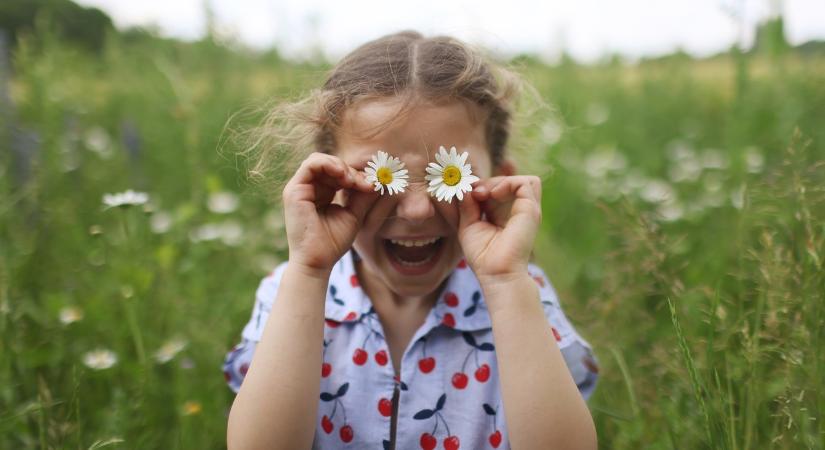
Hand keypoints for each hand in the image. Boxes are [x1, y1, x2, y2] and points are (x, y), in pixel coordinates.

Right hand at [282, 152, 375, 275]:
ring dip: (341, 166)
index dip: (356, 175)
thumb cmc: (333, 242)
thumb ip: (362, 195)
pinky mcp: (294, 190)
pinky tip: (343, 175)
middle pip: (330, 165)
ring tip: (353, 181)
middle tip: (366, 183)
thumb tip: (377, 178)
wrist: (317, 261)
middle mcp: (308, 189)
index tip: (373, 185)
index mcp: (321, 194)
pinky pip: (311, 164)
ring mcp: (299, 188)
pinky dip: (329, 164)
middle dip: (351, 171)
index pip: (338, 173)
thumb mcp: (353, 214)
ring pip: (320, 161)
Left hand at [457, 176, 541, 281]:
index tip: (468, 194)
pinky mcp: (531, 210)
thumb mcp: (469, 225)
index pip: (500, 188)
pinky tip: (492, 195)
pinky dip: (507, 183)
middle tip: (475, 194)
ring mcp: (528, 210)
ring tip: (485, 194)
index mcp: (506, 214)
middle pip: (510, 182)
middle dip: (489, 182)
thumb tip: (463, 187)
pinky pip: (525, 183)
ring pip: (522, 180)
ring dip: (500, 181)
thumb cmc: (483, 256)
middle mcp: (520, 211)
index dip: (483, 186)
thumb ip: (467, 205)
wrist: (496, 273)